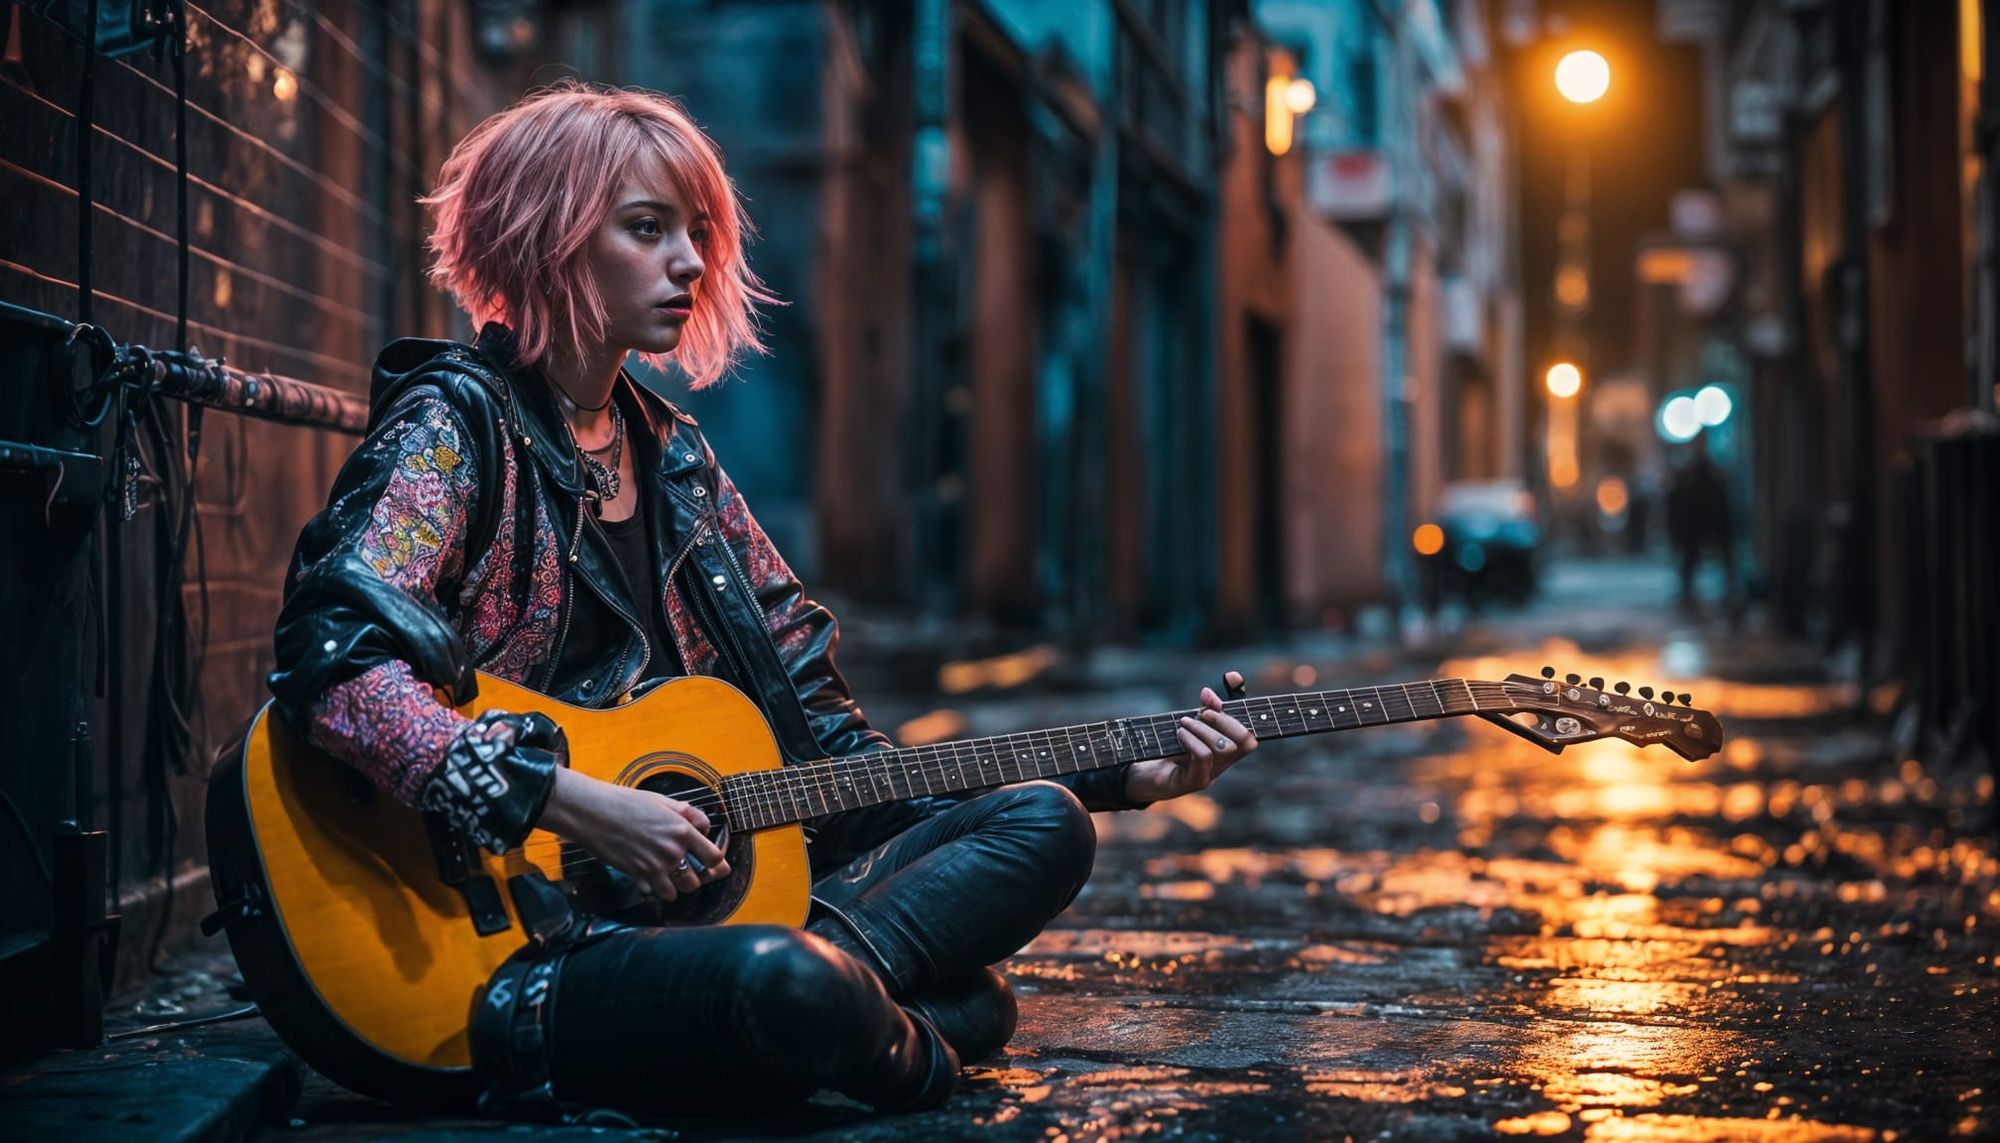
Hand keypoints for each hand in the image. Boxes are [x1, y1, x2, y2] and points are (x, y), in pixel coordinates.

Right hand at [536, 768, 729, 900]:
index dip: (716, 863)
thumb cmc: (626, 802)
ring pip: (677, 893)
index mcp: (682, 830)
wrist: (594, 812)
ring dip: (674, 887)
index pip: (714, 858)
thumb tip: (705, 826)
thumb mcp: (662, 801)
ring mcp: (654, 867)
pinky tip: (647, 878)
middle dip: (694, 878)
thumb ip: (688, 814)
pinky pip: (653, 894)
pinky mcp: (636, 877)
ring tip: (667, 877)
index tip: (712, 864)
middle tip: (686, 872)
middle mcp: (672, 852)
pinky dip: (652, 890)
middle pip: (697, 882)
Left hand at [1123, 670, 1257, 803]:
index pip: (1250, 736)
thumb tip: (1209, 693)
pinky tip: (1180, 734)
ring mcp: (1210, 775)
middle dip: (1224, 720)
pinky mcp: (1193, 782)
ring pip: (1224, 748)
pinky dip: (1192, 740)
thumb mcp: (1187, 724)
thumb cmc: (1167, 748)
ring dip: (1203, 728)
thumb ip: (1203, 709)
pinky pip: (1204, 757)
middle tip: (1202, 712)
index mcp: (1224, 752)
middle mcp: (1222, 765)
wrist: (1143, 775)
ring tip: (1184, 723)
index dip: (1244, 711)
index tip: (1231, 683)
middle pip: (1245, 742)